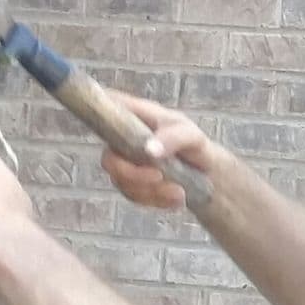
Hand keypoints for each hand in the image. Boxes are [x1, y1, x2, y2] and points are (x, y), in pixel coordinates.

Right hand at [101, 92, 216, 209]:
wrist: (207, 174)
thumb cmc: (194, 145)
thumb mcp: (191, 136)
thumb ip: (173, 138)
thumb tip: (149, 150)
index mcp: (136, 116)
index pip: (109, 104)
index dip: (98, 107)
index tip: (99, 116)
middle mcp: (124, 140)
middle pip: (108, 159)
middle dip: (131, 173)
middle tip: (159, 176)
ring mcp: (125, 164)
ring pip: (121, 183)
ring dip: (150, 191)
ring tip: (178, 191)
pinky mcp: (131, 185)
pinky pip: (133, 197)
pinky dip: (155, 200)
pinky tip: (176, 197)